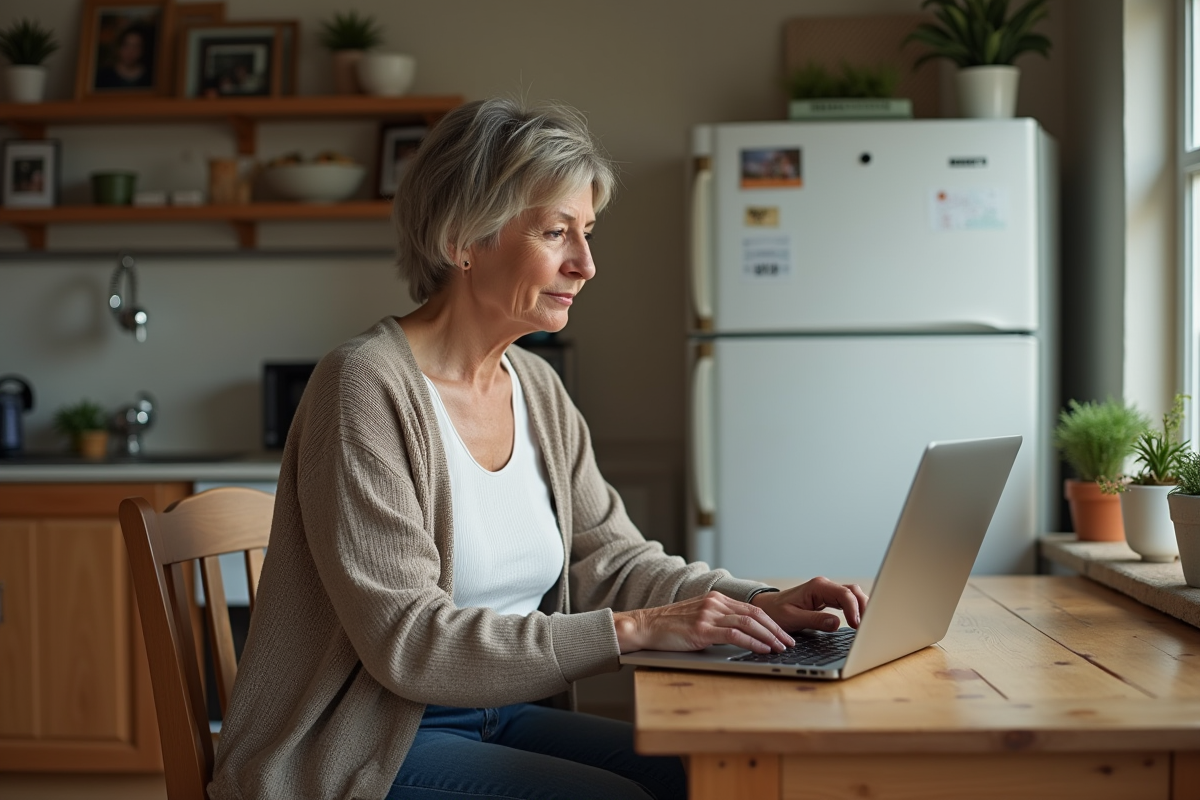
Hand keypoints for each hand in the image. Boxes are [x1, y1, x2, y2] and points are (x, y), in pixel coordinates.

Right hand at [613, 591, 795, 654]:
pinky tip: (762, 649)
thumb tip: (742, 635)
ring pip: (748, 623)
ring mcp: (708, 615)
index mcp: (716, 598)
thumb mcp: (698, 617)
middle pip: (755, 614)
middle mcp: (715, 603)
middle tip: (789, 642)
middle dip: (775, 630)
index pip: (752, 609)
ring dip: (769, 637)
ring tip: (780, 648)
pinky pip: (734, 634)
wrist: (645, 626)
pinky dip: (752, 642)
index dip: (771, 622)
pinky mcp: (701, 629)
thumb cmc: (670, 626)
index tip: (783, 634)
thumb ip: (718, 621)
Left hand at [750, 577, 868, 632]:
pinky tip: (860, 621)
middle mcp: (824, 586)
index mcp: (817, 587)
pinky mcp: (828, 599)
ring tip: (867, 625)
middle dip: (864, 607)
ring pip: (853, 595)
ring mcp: (827, 592)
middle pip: (853, 592)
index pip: (844, 594)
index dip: (853, 609)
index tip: (856, 625)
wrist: (767, 608)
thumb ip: (815, 620)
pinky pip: (847, 601)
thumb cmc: (777, 612)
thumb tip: (837, 623)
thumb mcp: (793, 618)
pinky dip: (856, 609)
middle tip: (868, 626)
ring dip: (862, 608)